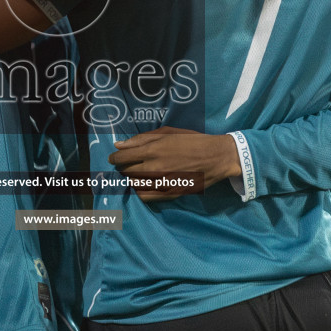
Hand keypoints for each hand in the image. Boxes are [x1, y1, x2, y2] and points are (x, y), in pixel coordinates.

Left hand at [108, 126, 240, 201]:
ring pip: (134, 185)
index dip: (114, 159)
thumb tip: (118, 145)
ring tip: (137, 174)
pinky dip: (139, 191)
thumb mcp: (167, 133)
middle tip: (128, 165)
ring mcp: (161, 183)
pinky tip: (144, 185)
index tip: (114, 159)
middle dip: (123, 168)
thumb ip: (141, 139)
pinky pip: (144, 197)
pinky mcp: (169, 194)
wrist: (216, 157)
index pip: (121, 158)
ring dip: (131, 179)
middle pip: (126, 172)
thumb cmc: (192, 141)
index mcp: (152, 150)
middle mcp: (154, 168)